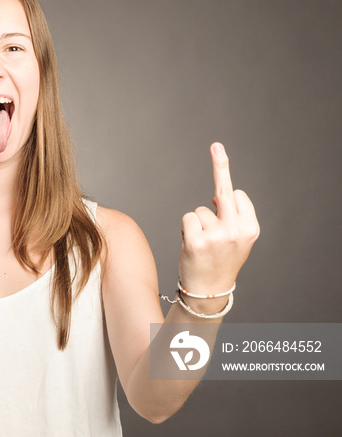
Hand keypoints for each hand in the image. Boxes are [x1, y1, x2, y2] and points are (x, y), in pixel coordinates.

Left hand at [178, 143, 259, 293]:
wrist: (209, 291)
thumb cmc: (221, 260)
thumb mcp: (236, 239)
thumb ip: (232, 217)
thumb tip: (217, 195)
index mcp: (251, 228)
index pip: (236, 194)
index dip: (226, 190)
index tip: (221, 156)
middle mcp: (236, 231)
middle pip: (224, 191)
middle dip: (221, 165)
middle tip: (216, 146)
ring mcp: (216, 236)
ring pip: (199, 211)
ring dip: (197, 224)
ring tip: (203, 245)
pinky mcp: (196, 241)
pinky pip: (187, 218)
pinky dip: (186, 229)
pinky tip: (192, 245)